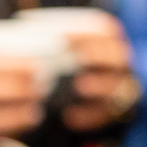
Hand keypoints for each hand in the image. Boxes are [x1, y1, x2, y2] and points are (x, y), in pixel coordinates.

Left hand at [55, 16, 134, 130]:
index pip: (105, 30)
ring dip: (101, 85)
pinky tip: (69, 117)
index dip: (86, 31)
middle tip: (81, 56)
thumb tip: (24, 37)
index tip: (62, 36)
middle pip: (119, 55)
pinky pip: (109, 114)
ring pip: (120, 85)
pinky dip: (90, 116)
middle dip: (100, 54)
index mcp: (107, 41)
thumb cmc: (62, 63)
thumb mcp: (60, 50)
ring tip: (79, 86)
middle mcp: (120, 63)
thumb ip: (51, 43)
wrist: (80, 94)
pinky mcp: (116, 112)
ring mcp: (122, 88)